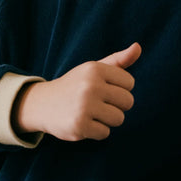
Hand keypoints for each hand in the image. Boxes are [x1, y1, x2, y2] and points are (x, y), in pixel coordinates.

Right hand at [12, 42, 140, 141]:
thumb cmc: (75, 86)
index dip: (119, 89)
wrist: (42, 104)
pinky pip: (105, 133)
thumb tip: (138, 47)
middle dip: (116, 106)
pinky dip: (96, 132)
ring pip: (119, 119)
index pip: (129, 83)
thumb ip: (119, 60)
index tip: (103, 89)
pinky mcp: (79, 125)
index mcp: (95, 69)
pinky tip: (83, 123)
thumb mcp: (94, 70)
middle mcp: (90, 85)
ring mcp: (84, 106)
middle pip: (128, 102)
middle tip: (97, 104)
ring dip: (107, 120)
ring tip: (90, 114)